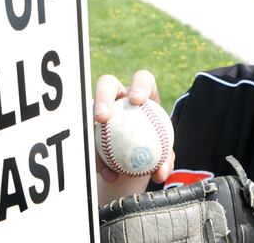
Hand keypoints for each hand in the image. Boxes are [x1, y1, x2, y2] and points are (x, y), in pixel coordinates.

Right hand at [94, 70, 174, 189]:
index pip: (142, 79)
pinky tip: (105, 173)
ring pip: (89, 110)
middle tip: (103, 118)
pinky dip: (97, 157)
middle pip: (107, 85)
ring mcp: (100, 109)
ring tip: (94, 149)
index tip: (137, 101)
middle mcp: (118, 96)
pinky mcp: (89, 126)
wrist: (136, 160)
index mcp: (141, 93)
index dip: (139, 85)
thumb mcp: (164, 154)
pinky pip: (88, 139)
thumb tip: (163, 171)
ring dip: (89, 127)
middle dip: (103, 96)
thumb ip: (165, 160)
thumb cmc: (155, 148)